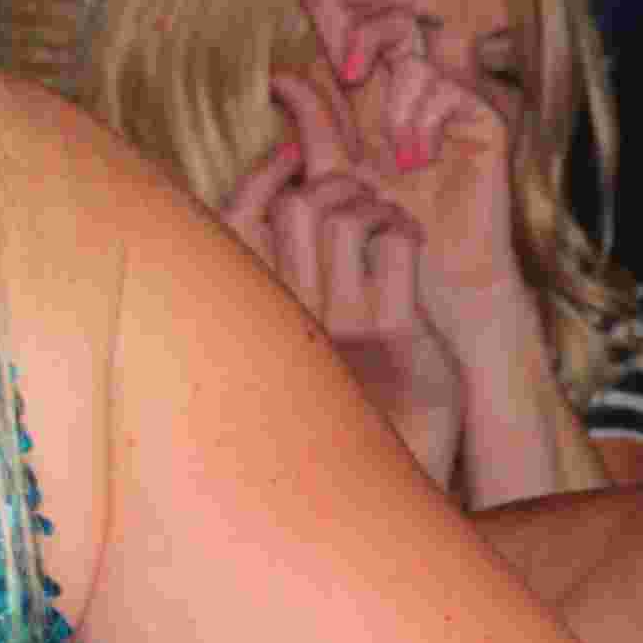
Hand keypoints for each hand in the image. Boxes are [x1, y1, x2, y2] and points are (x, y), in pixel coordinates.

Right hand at [229, 77, 464, 471]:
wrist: (389, 483)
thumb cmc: (344, 399)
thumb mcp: (300, 338)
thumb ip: (281, 278)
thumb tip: (284, 196)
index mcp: (257, 319)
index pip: (233, 221)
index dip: (263, 174)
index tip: (294, 158)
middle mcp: (287, 322)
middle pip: (294, 207)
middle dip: (333, 182)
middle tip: (358, 200)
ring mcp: (340, 328)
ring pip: (344, 218)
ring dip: (375, 204)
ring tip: (387, 226)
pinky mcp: (393, 335)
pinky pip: (393, 245)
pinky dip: (404, 230)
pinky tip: (409, 245)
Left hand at [293, 0, 536, 356]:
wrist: (433, 277)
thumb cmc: (382, 236)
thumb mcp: (334, 177)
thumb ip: (313, 127)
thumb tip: (284, 72)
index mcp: (370, 98)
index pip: (348, 34)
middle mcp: (409, 91)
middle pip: (387, 23)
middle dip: (360, 31)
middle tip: (345, 65)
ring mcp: (448, 102)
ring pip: (413, 58)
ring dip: (392, 103)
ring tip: (394, 158)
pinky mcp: (482, 119)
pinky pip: (444, 87)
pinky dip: (421, 120)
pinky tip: (418, 161)